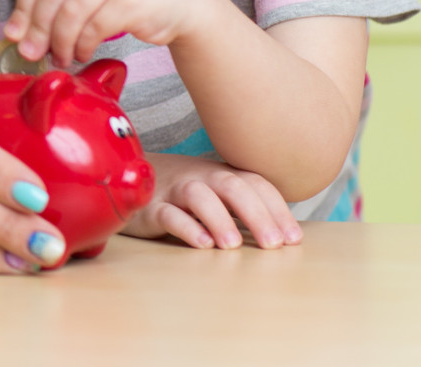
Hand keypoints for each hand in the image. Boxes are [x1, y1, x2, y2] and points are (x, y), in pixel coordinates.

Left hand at [4, 0, 221, 65]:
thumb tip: (16, 33)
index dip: (23, 7)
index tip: (13, 34)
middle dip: (37, 29)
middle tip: (31, 54)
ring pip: (71, 12)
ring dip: (60, 42)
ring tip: (61, 57)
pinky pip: (94, 28)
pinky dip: (82, 46)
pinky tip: (83, 53)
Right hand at [122, 153, 301, 249]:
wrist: (127, 176)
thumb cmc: (182, 193)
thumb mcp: (214, 192)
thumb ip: (243, 208)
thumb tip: (284, 236)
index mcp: (221, 174)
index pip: (256, 184)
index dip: (277, 210)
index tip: (293, 239)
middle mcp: (200, 178)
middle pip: (232, 186)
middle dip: (257, 214)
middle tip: (273, 244)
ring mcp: (174, 190)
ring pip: (199, 195)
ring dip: (219, 218)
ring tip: (233, 245)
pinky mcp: (150, 208)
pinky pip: (168, 213)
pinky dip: (186, 227)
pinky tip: (202, 243)